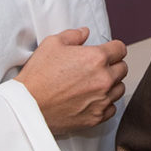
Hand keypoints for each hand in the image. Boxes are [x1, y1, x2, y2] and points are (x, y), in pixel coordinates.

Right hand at [14, 27, 128, 135]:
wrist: (27, 106)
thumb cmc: (38, 75)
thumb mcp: (52, 44)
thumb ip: (73, 35)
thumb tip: (84, 33)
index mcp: (96, 58)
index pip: (120, 49)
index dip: (113, 48)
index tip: (108, 52)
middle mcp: (103, 79)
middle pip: (122, 69)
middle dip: (113, 65)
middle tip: (98, 67)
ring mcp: (101, 100)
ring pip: (120, 89)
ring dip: (111, 84)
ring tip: (94, 83)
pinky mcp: (96, 117)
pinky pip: (112, 108)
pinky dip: (106, 103)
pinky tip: (93, 99)